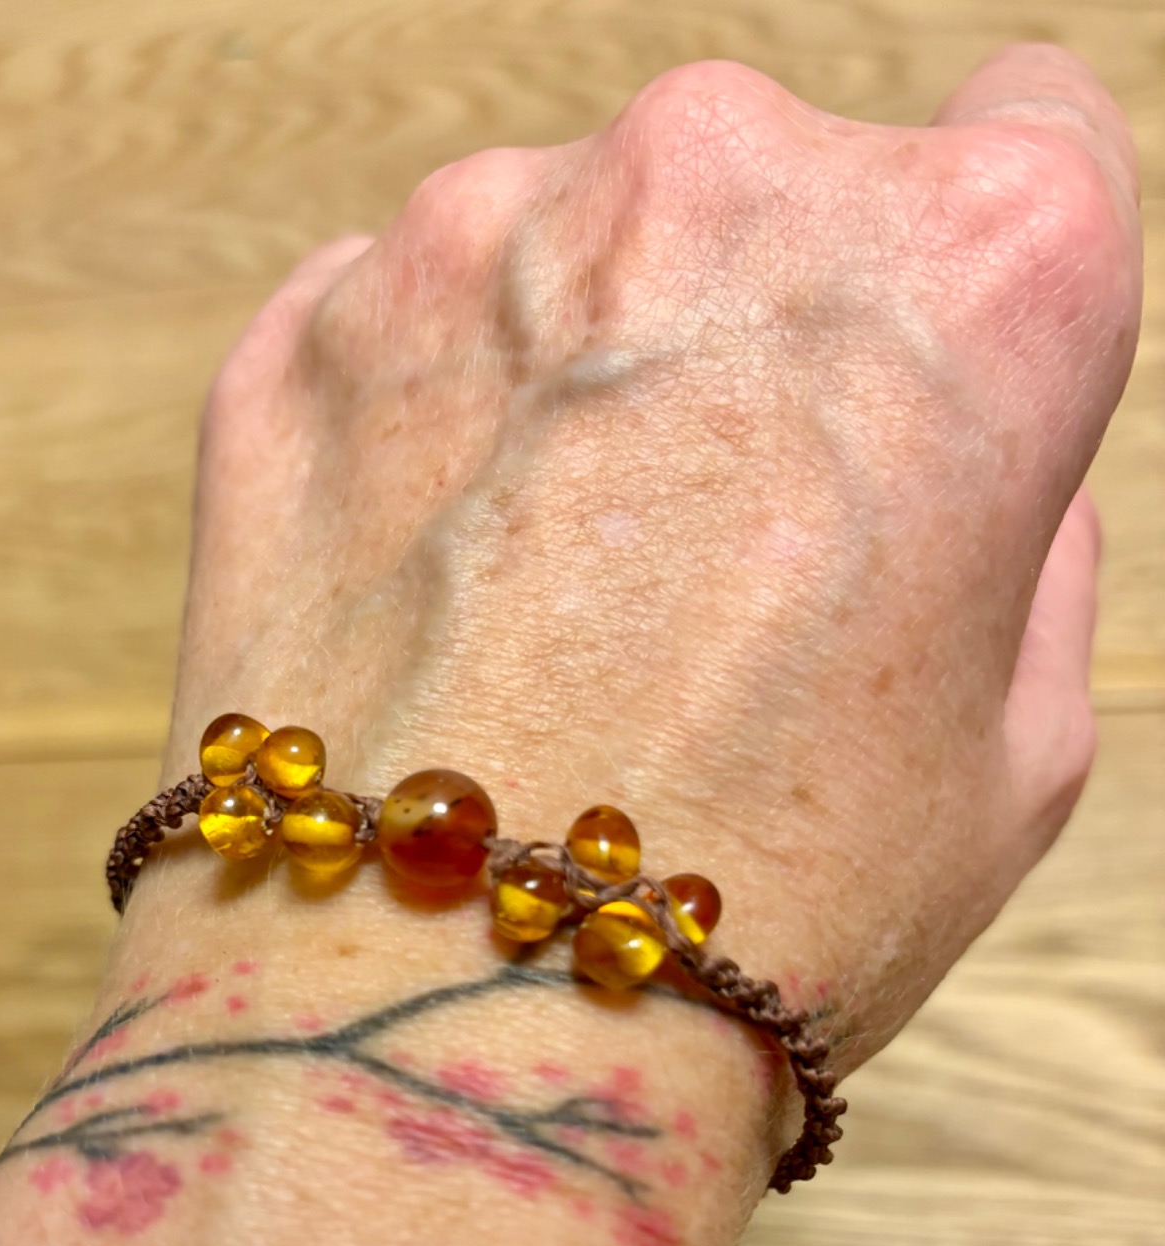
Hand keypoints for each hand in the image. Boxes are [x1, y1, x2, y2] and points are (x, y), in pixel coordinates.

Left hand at [162, 44, 1139, 1071]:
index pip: (1026, 141)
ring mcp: (480, 240)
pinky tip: (446, 600)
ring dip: (580, 382)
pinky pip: (408, 330)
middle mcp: (720, 183)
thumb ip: (1017, 532)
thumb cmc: (754, 909)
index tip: (911, 383)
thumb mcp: (1018, 748)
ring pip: (573, 254)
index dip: (972, 290)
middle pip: (775, 199)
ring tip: (558, 612)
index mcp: (968, 267)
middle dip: (761, 343)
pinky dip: (432, 429)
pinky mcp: (303, 331)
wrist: (436, 1021)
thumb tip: (959, 464)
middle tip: (720, 561)